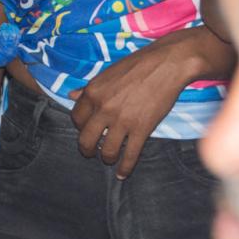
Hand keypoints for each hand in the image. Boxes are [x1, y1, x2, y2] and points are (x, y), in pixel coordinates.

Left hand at [67, 25, 230, 178]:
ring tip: (109, 159)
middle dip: (87, 150)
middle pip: (86, 139)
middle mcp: (103, 108)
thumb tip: (72, 95)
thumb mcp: (107, 73)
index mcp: (93, 93)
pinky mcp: (142, 129)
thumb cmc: (136, 65)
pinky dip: (125, 168)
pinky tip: (122, 174)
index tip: (86, 130)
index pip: (76, 119)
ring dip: (106, 159)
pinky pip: (129, 155)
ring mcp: (122, 121)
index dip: (80, 128)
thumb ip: (89, 88)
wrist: (166, 64)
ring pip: (107, 151)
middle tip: (91, 153)